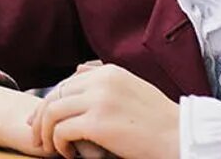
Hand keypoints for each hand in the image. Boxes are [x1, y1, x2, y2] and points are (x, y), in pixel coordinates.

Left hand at [29, 64, 177, 158]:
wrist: (183, 138)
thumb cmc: (161, 122)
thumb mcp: (132, 89)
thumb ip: (105, 82)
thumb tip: (78, 70)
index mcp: (109, 72)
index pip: (67, 83)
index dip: (50, 102)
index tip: (42, 120)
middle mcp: (101, 81)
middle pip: (55, 95)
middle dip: (41, 117)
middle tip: (37, 136)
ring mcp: (98, 100)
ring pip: (52, 112)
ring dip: (46, 133)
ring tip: (50, 148)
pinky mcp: (97, 122)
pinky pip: (61, 130)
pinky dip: (57, 143)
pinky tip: (67, 153)